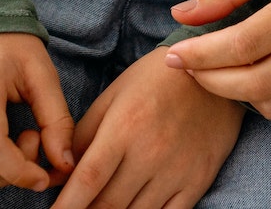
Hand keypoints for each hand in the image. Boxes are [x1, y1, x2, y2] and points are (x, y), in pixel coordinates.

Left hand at [53, 47, 244, 208]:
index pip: (88, 177)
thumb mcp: (112, 97)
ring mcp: (176, 171)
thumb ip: (82, 136)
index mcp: (124, 128)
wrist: (213, 74)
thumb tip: (57, 173)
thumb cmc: (153, 81)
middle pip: (108, 203)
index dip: (68, 204)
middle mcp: (150, 153)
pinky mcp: (197, 181)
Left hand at [163, 0, 270, 119]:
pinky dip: (270, 95)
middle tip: (190, 68)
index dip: (202, 55)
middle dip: (211, 81)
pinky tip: (263, 69)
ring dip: (239, 92)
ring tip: (226, 67)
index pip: (243, 44)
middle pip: (254, 84)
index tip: (174, 55)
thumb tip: (181, 15)